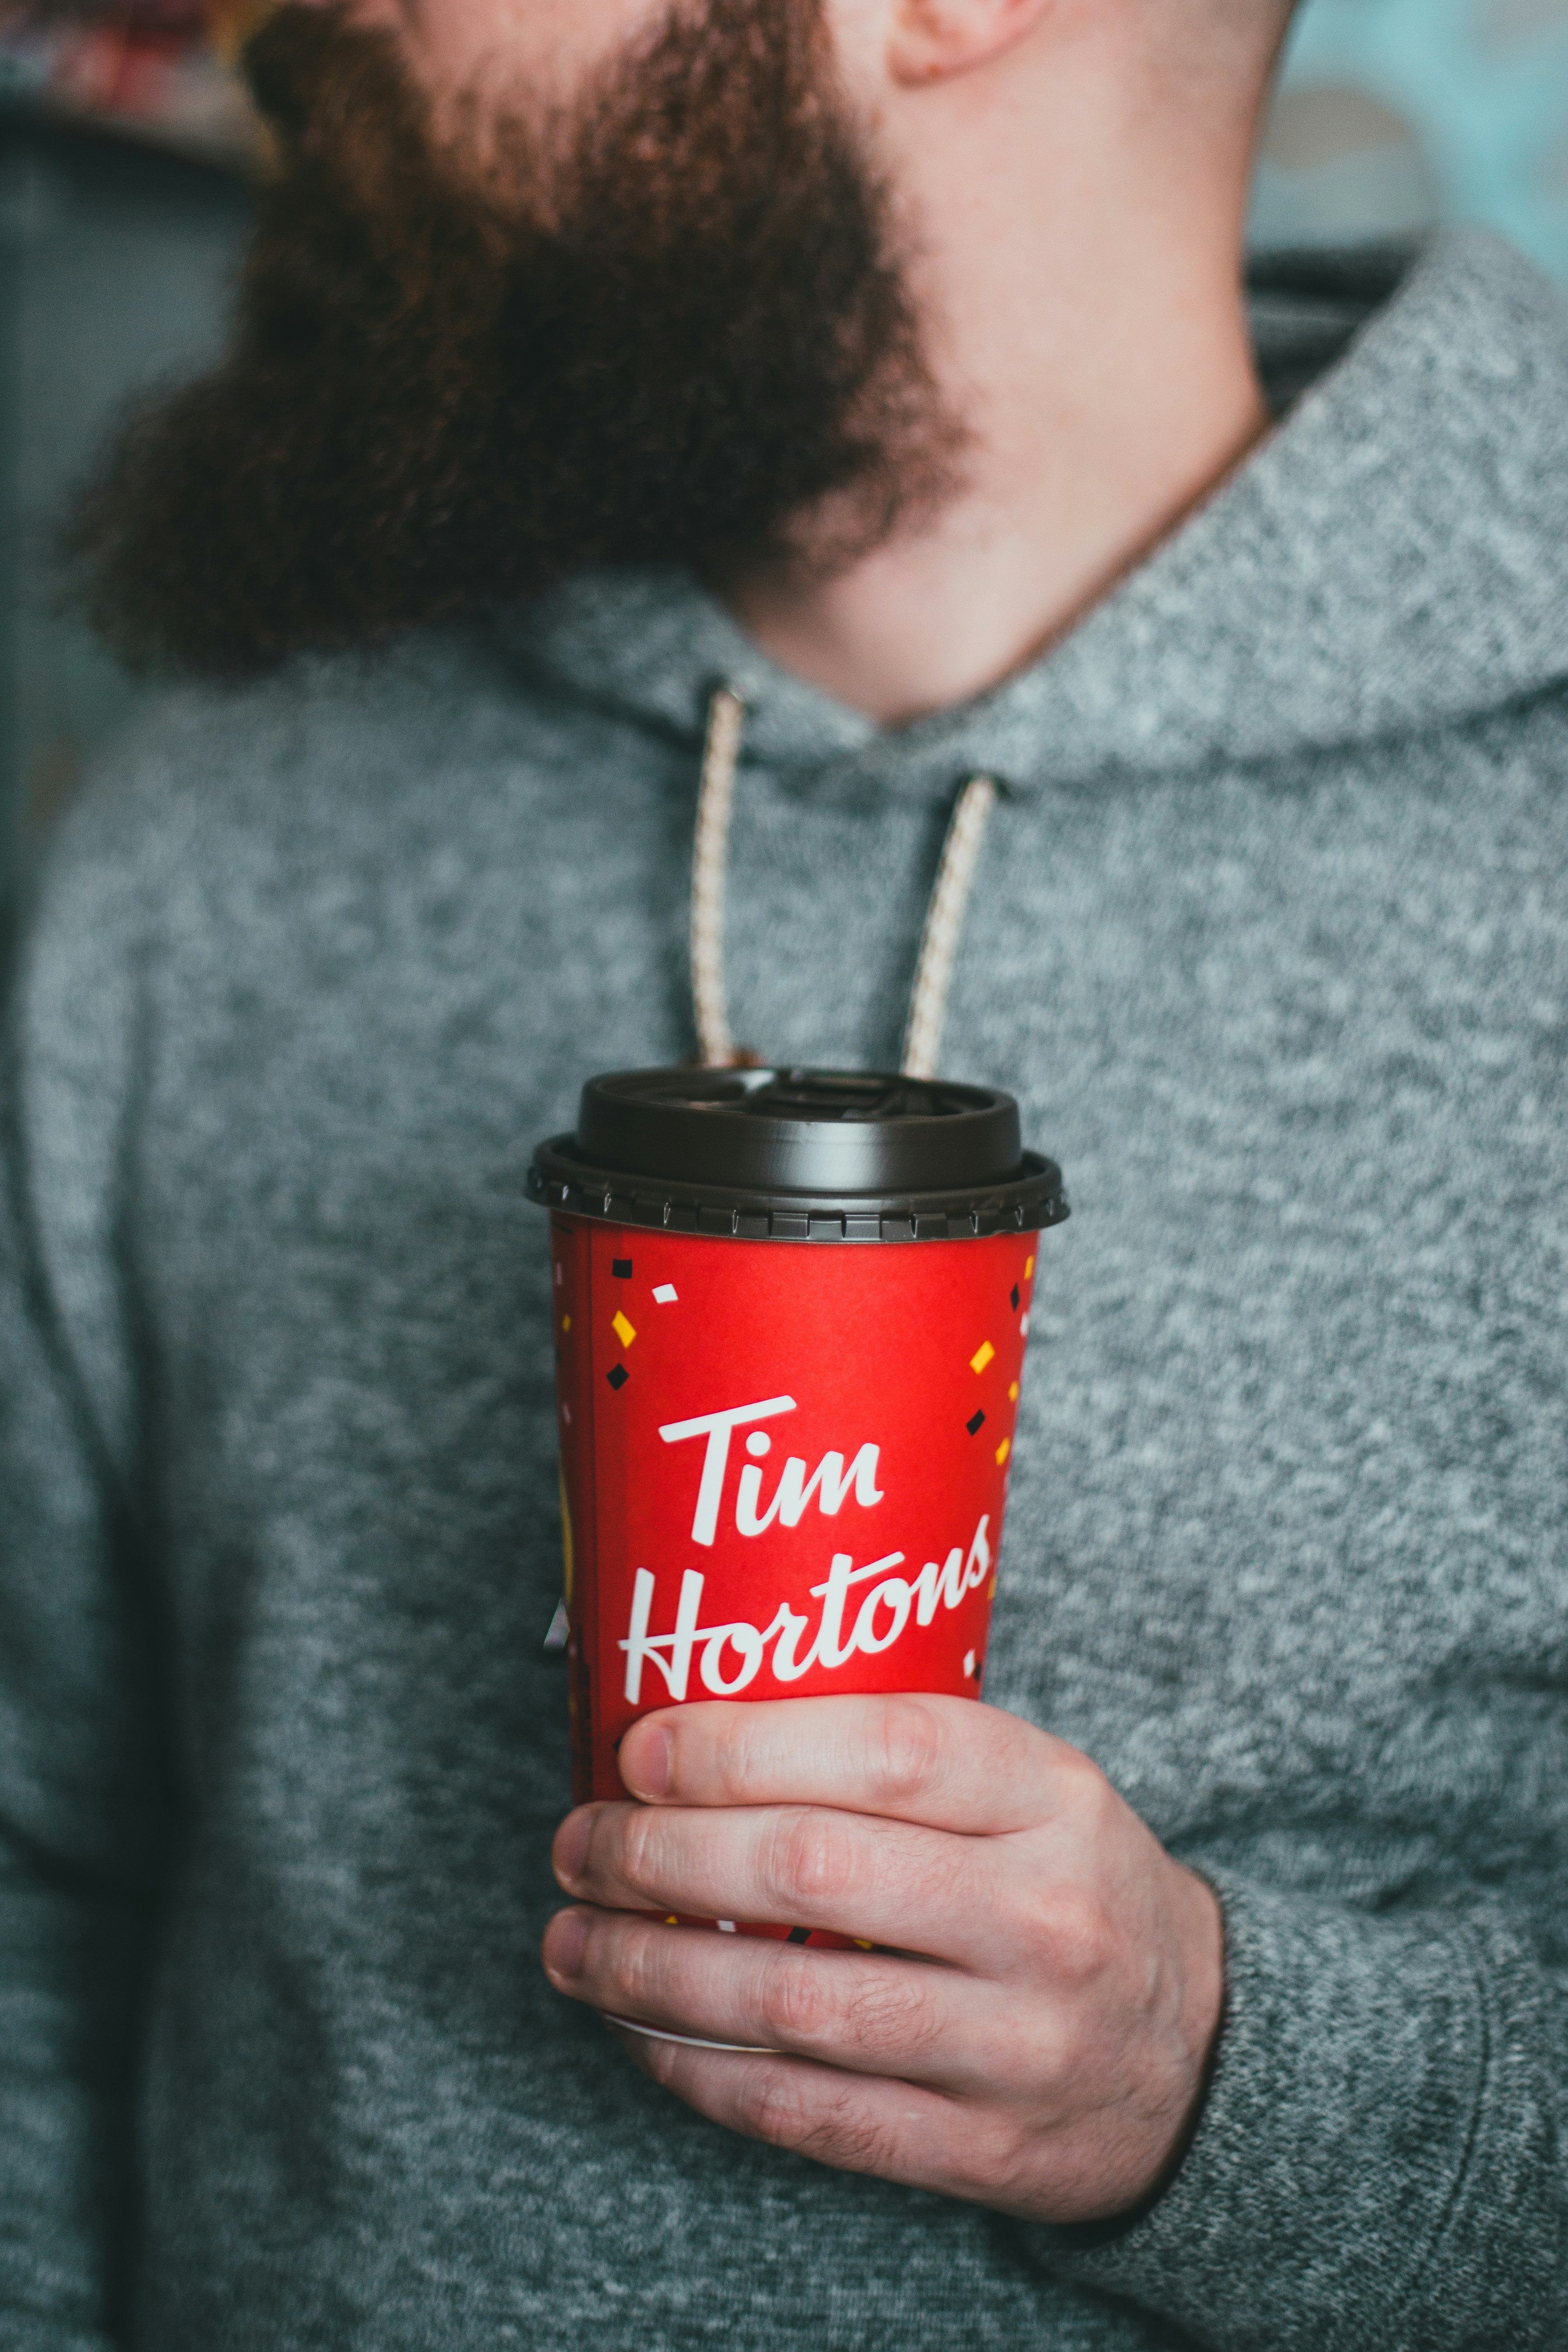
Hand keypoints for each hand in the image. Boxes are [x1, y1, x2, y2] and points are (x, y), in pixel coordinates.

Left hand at [541, 1696, 1222, 2222]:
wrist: (1197, 2051)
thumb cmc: (1068, 1880)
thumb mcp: (1030, 1783)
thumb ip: (899, 1750)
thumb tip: (697, 1724)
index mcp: (1051, 1797)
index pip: (880, 1751)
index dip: (738, 1745)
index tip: (638, 1749)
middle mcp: (1042, 1916)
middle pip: (813, 1873)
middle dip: (660, 1857)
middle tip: (578, 1845)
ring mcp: (1017, 2044)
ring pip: (792, 2005)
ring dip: (650, 1975)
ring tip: (573, 1944)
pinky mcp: (984, 2151)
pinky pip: (810, 2113)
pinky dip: (704, 2074)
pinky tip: (642, 2035)